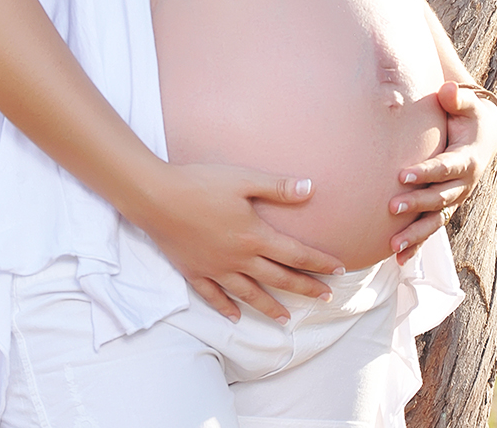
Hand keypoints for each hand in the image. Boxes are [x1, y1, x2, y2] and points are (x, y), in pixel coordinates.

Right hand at [136, 162, 344, 321]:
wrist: (157, 197)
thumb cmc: (201, 182)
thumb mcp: (243, 178)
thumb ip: (277, 187)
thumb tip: (311, 188)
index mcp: (254, 235)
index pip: (295, 253)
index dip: (319, 262)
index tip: (338, 270)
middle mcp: (239, 258)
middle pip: (278, 278)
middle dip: (305, 288)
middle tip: (325, 298)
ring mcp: (216, 269)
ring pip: (249, 293)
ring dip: (270, 306)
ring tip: (286, 318)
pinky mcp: (194, 272)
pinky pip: (214, 296)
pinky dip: (226, 308)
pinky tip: (235, 317)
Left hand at [388, 80, 496, 263]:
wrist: (484, 136)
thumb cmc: (469, 115)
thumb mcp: (468, 103)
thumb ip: (458, 97)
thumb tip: (447, 91)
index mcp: (468, 159)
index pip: (446, 168)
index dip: (426, 172)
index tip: (402, 174)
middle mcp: (464, 184)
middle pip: (439, 197)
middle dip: (416, 203)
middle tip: (390, 206)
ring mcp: (455, 199)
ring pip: (436, 220)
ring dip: (416, 234)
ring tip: (392, 245)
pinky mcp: (445, 207)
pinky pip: (431, 228)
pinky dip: (417, 245)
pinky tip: (397, 259)